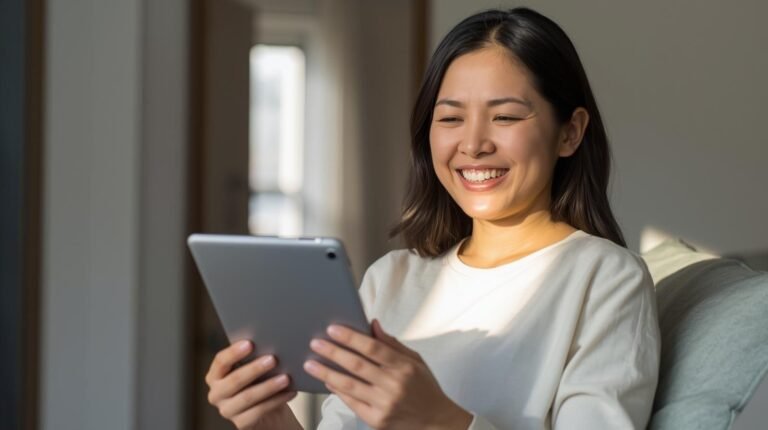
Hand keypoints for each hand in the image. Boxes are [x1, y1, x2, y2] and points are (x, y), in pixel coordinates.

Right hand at [205, 341, 299, 429]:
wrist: (269, 413)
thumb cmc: (260, 383)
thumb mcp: (254, 370)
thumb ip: (255, 358)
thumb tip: (269, 343)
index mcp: (216, 376)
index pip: (221, 362)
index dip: (234, 352)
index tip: (250, 343)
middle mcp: (216, 394)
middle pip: (235, 380)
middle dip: (254, 369)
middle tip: (273, 359)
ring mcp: (227, 410)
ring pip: (248, 397)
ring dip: (268, 386)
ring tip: (286, 377)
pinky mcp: (240, 424)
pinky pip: (259, 411)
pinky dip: (277, 400)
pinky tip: (289, 392)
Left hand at [304, 319, 472, 429]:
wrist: (435, 421)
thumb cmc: (424, 388)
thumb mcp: (415, 361)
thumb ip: (392, 344)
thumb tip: (372, 324)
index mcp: (404, 366)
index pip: (372, 347)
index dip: (350, 337)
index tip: (332, 329)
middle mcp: (393, 385)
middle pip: (356, 365)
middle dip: (332, 352)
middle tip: (315, 343)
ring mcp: (384, 404)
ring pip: (349, 385)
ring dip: (326, 373)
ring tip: (310, 363)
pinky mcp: (377, 420)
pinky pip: (351, 402)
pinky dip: (337, 391)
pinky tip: (327, 381)